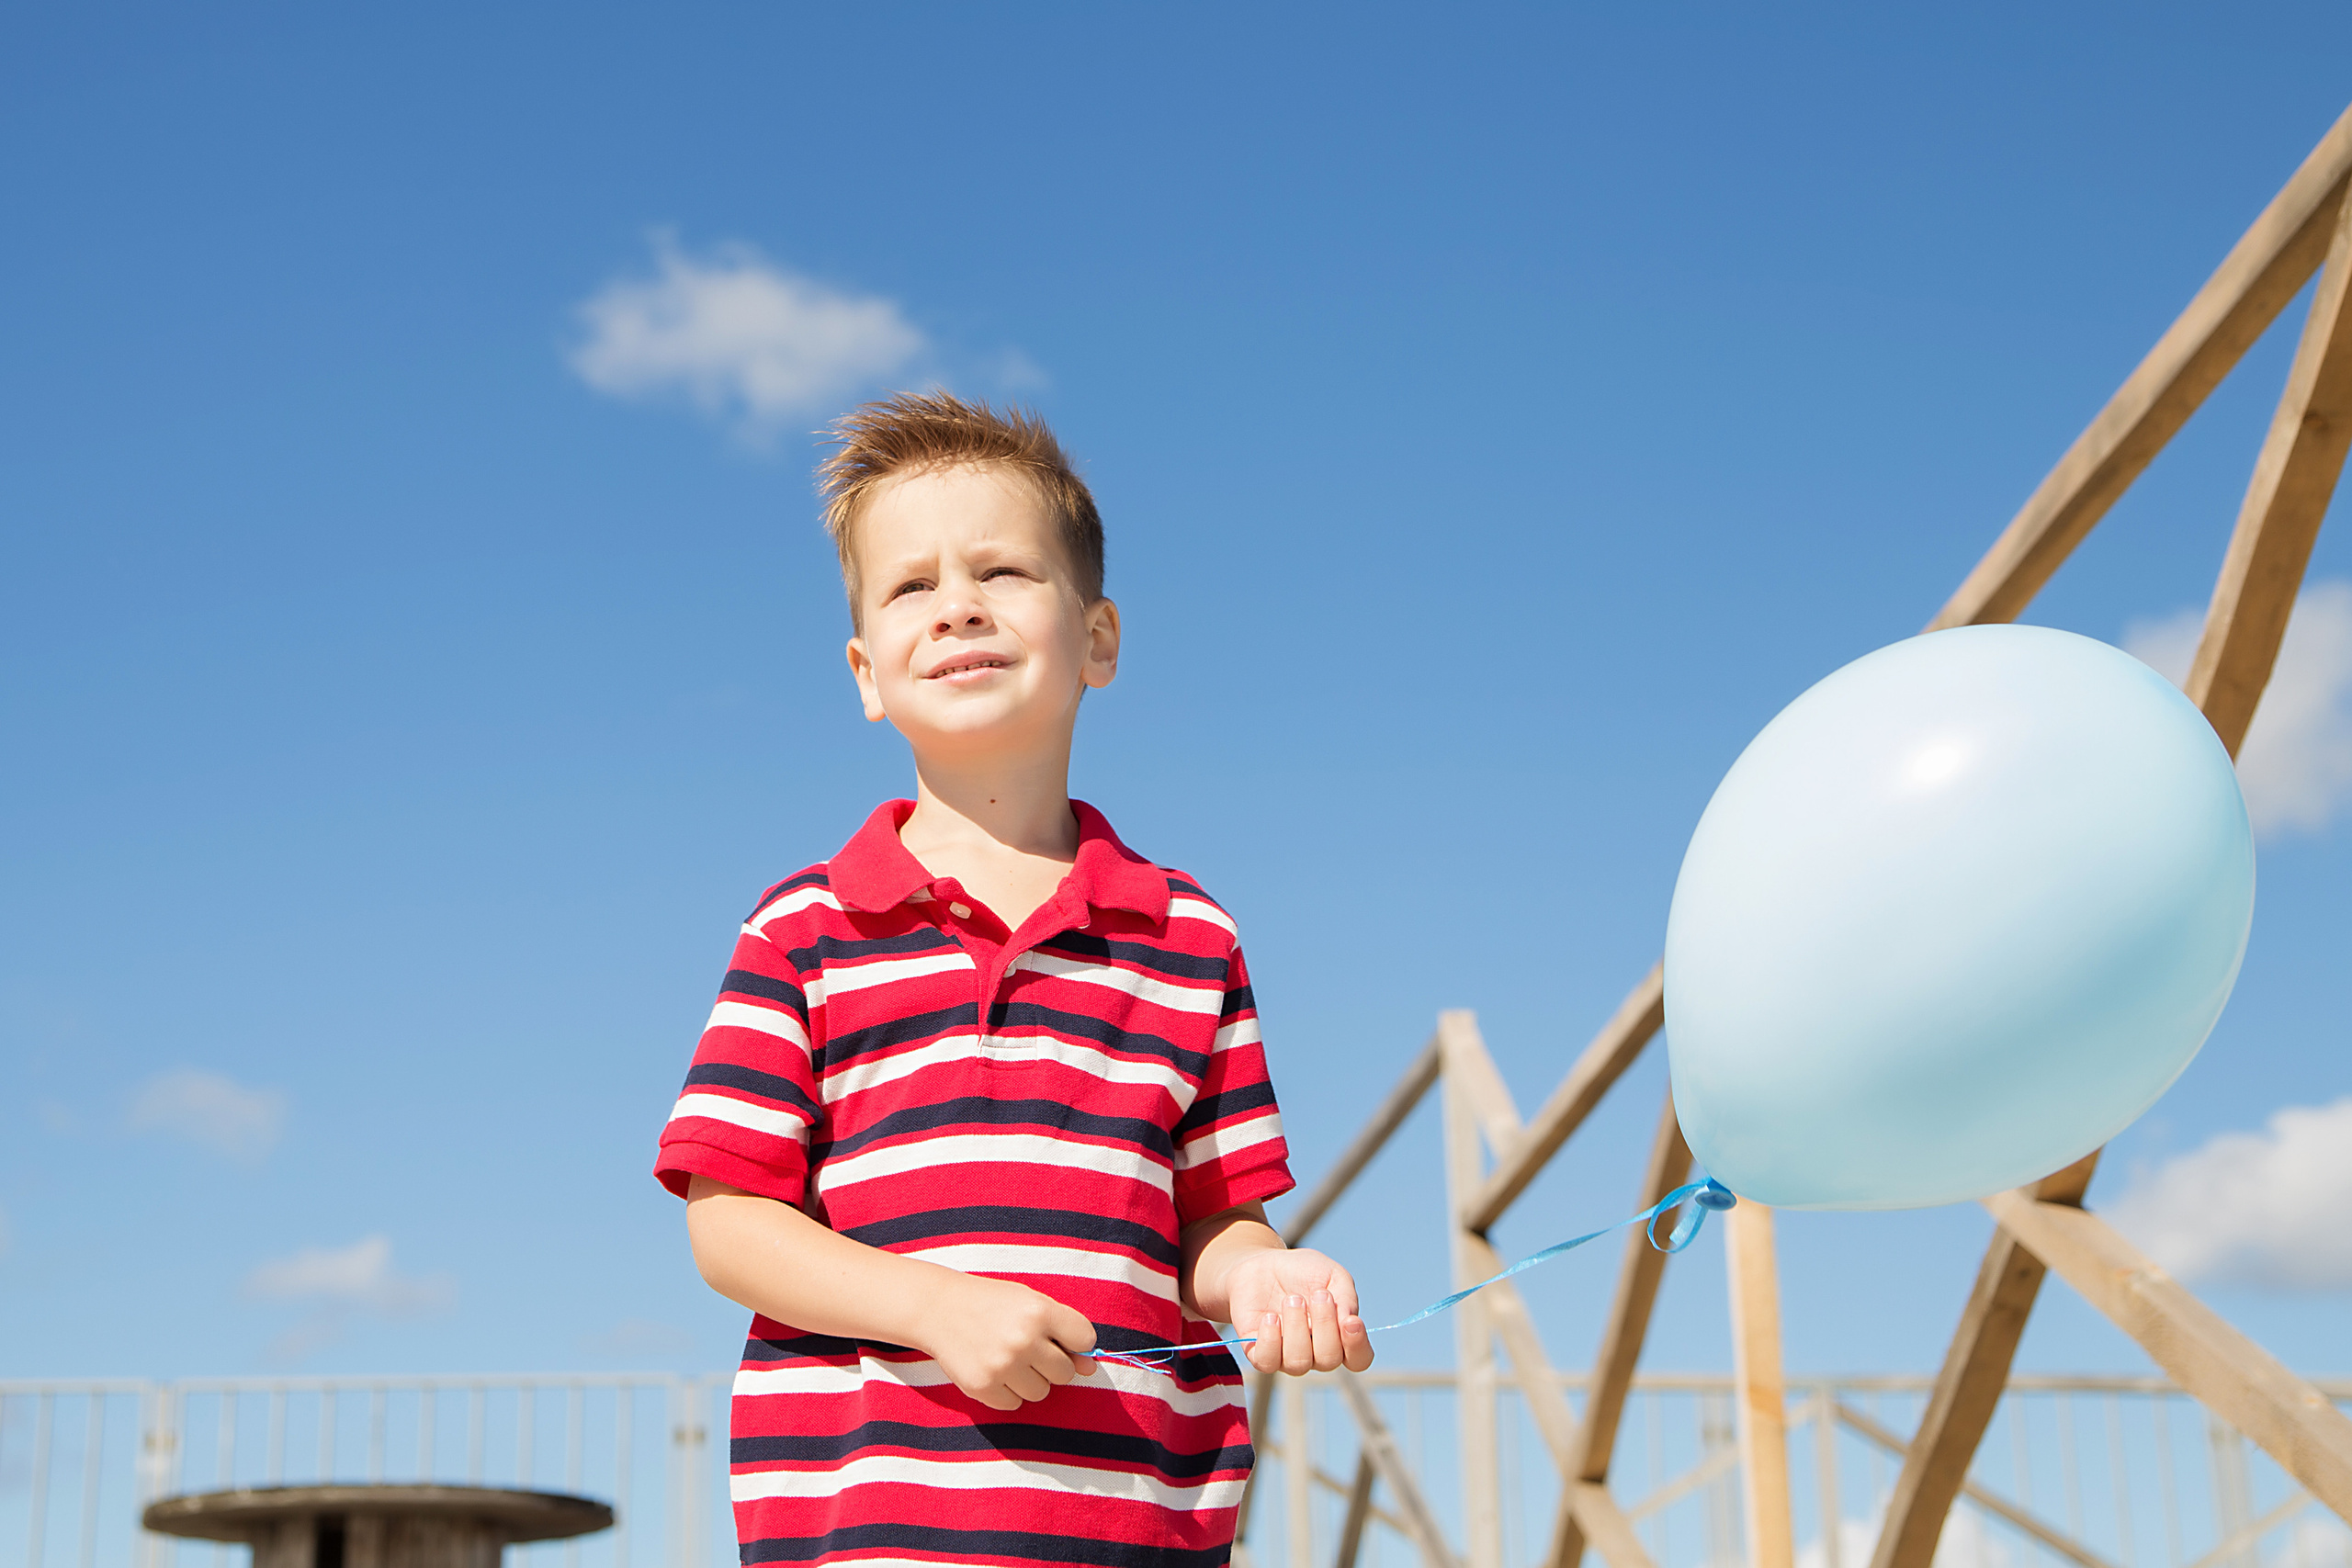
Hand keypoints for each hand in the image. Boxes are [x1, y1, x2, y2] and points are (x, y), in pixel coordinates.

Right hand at [915, 1272, 1098, 1410]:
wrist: (939, 1309)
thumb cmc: (993, 1304)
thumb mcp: (1030, 1303)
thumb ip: (1064, 1331)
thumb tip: (1091, 1369)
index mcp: (1040, 1311)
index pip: (1085, 1339)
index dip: (1075, 1342)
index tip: (1059, 1338)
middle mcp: (1023, 1339)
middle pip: (1065, 1373)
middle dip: (1052, 1365)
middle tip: (1028, 1349)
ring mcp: (1003, 1366)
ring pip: (1041, 1392)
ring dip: (1030, 1380)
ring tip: (1008, 1359)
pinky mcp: (983, 1387)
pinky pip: (1014, 1404)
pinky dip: (1006, 1392)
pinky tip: (991, 1370)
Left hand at [1222, 1248, 1374, 1375]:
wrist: (1263, 1263)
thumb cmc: (1302, 1272)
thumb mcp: (1333, 1275)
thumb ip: (1346, 1299)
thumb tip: (1348, 1324)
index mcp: (1339, 1337)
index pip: (1358, 1359)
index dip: (1358, 1346)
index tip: (1351, 1321)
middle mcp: (1316, 1353)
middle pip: (1328, 1360)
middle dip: (1324, 1325)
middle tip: (1317, 1294)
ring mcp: (1287, 1356)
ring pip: (1298, 1363)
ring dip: (1297, 1328)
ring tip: (1292, 1299)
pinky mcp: (1260, 1352)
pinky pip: (1267, 1362)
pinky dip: (1270, 1340)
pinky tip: (1270, 1316)